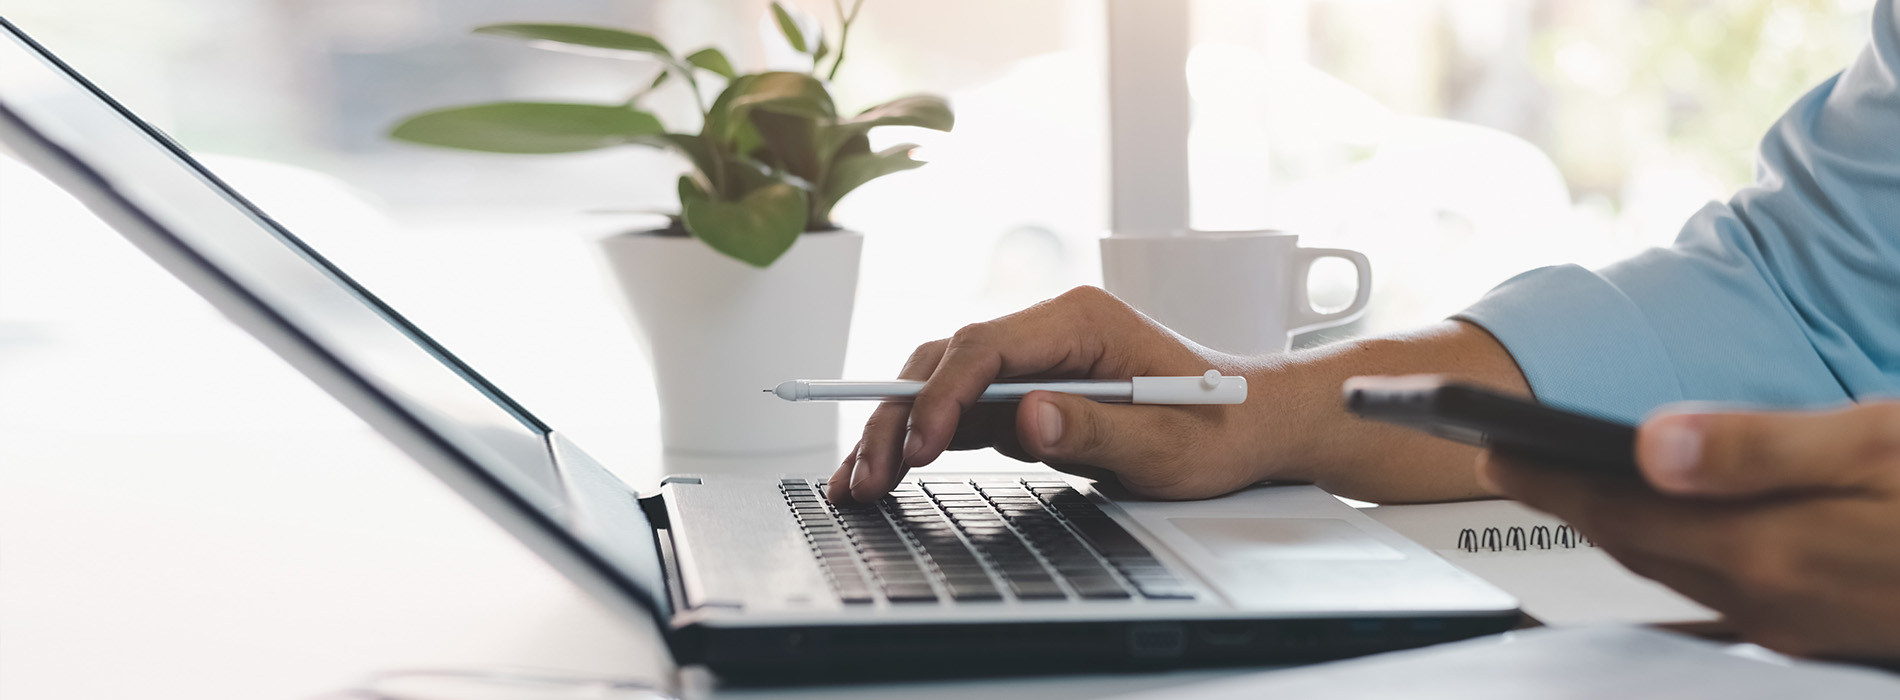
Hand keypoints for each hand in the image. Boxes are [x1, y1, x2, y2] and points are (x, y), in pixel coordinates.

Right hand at [826, 286, 1273, 503]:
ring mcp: (1031, 365)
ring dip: (895, 432)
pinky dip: (918, 444)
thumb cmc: (1220, 429)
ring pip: (939, 387)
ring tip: (856, 486)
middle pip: (947, 363)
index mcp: (1080, 321)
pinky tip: (883, 474)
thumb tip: (1028, 417)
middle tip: (867, 478)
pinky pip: (957, 417)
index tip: (920, 447)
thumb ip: (1097, 427)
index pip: (985, 347)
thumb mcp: (1168, 442)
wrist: (1250, 429)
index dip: (943, 396)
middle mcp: (1046, 334)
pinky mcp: (1024, 398)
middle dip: (899, 417)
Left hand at [1481, 401, 1899, 657]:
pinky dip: (1679, 559)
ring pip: (1677, 573)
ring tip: (1570, 489)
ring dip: (1619, 531)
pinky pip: (1724, 596)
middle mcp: (1772, 600)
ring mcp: (1799, 625)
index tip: (1487, 443)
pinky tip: (1673, 544)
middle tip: (1506, 460)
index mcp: (1770, 550)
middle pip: (1638, 546)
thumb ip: (1759, 447)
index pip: (1622, 509)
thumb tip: (1650, 444)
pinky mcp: (1827, 630)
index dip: (1548, 475)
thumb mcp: (1881, 441)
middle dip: (1568, 502)